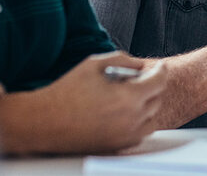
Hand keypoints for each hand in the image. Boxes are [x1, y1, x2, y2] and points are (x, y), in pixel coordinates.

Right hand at [0, 51, 166, 154]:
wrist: (45, 121)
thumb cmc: (67, 91)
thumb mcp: (94, 63)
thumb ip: (122, 59)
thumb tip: (140, 65)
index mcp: (129, 97)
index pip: (159, 81)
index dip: (160, 70)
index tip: (158, 67)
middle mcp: (133, 119)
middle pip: (157, 99)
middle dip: (151, 86)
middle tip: (137, 79)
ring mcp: (127, 136)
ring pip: (151, 118)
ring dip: (146, 105)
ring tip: (128, 96)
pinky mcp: (119, 146)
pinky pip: (139, 132)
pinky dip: (137, 121)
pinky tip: (120, 112)